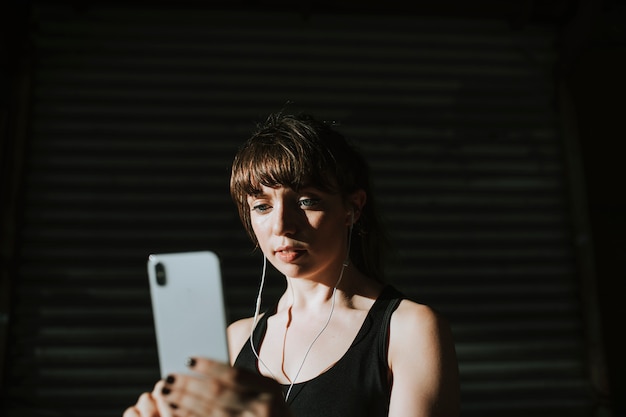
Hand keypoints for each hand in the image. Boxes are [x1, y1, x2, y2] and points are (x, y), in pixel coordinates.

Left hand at [127, 357, 291, 416]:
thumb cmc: (271, 411)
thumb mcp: (266, 393)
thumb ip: (244, 381)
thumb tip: (203, 366)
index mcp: (270, 388)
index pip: (235, 374)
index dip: (210, 366)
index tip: (188, 359)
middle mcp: (264, 406)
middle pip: (219, 393)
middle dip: (190, 385)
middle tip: (167, 377)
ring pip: (212, 411)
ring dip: (184, 402)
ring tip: (165, 392)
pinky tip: (176, 411)